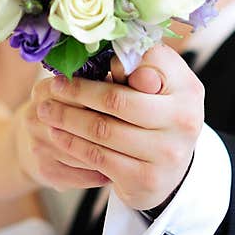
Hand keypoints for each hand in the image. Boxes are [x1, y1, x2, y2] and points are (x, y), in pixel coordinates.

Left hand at [27, 44, 204, 208]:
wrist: (170, 170)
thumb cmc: (158, 113)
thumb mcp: (160, 83)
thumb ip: (141, 63)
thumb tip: (108, 54)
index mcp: (188, 90)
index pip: (145, 66)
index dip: (112, 63)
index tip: (82, 61)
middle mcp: (184, 122)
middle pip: (117, 101)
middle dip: (78, 92)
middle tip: (54, 86)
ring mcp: (166, 154)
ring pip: (102, 130)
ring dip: (67, 118)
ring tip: (46, 110)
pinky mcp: (146, 180)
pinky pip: (99, 157)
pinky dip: (73, 143)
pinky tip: (58, 134)